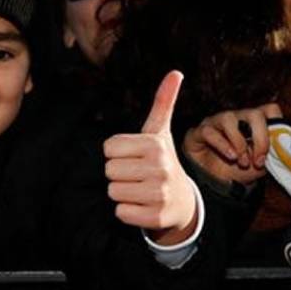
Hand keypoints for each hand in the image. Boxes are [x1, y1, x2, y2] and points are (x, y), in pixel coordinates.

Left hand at [104, 71, 199, 245]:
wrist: (182, 201)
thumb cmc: (163, 162)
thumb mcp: (161, 133)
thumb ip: (163, 102)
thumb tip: (175, 72)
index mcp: (154, 145)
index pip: (108, 148)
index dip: (117, 154)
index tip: (135, 157)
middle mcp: (159, 168)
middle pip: (109, 170)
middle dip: (119, 174)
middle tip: (137, 175)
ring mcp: (158, 194)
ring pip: (113, 191)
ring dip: (122, 193)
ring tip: (139, 189)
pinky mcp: (155, 217)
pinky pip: (120, 212)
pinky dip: (127, 211)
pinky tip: (142, 205)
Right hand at [183, 104, 277, 185]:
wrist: (213, 183)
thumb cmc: (237, 170)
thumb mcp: (259, 166)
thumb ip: (272, 155)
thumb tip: (283, 149)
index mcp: (254, 123)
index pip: (270, 111)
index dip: (276, 129)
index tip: (274, 152)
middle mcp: (237, 118)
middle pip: (254, 114)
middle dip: (260, 139)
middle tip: (259, 160)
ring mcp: (217, 122)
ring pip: (230, 118)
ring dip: (239, 143)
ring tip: (242, 162)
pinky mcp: (200, 131)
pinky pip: (210, 131)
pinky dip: (222, 145)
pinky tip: (230, 157)